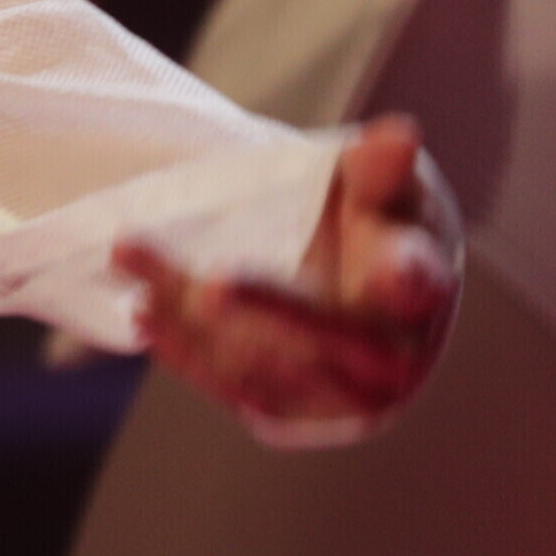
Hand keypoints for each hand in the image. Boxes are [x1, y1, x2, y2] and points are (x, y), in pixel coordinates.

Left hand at [120, 114, 457, 437]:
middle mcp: (394, 358)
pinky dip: (187, 352)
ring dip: (191, 317)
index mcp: (421, 287)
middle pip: (324, 339)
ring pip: (263, 365)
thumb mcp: (382, 186)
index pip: (415, 282)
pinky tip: (147, 314)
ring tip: (134, 261)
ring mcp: (345, 400)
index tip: (389, 273)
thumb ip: (379, 168)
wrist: (363, 281)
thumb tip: (397, 137)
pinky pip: (236, 389)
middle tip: (196, 280)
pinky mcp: (298, 417)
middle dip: (261, 310)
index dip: (404, 279)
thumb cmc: (377, 220)